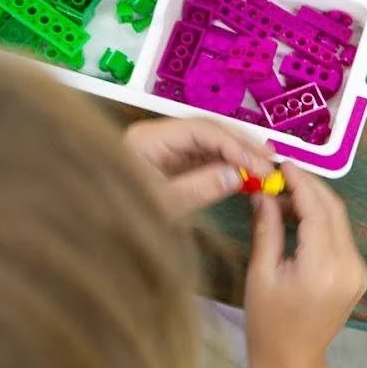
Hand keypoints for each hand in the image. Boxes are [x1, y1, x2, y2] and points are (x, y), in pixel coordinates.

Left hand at [124, 116, 275, 216]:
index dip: (235, 144)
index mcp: (147, 139)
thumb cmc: (120, 218)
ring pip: (209, 142)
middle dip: (241, 144)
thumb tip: (236, 175)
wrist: (97, 237)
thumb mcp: (164, 206)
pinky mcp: (171, 164)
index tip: (259, 163)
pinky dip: (227, 164)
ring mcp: (165, 150)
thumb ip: (201, 187)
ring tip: (264, 165)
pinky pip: (204, 157)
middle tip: (269, 161)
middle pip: (208, 130)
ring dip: (238, 153)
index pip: (201, 130)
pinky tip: (245, 172)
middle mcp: (157, 138)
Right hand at [244, 166, 366, 367]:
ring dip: (314, 203)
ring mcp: (358, 271)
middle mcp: (349, 267)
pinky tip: (298, 216)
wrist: (292, 362)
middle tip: (280, 174)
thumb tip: (265, 193)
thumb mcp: (261, 274)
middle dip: (309, 187)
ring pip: (339, 221)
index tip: (282, 164)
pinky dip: (322, 221)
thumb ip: (268, 230)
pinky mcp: (357, 275)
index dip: (301, 182)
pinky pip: (341, 237)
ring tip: (282, 194)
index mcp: (324, 268)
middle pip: (334, 211)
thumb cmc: (268, 324)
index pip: (318, 210)